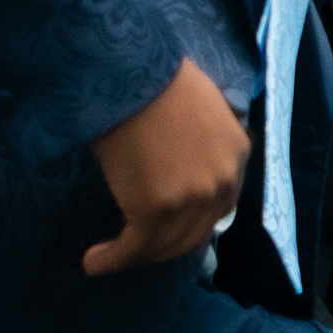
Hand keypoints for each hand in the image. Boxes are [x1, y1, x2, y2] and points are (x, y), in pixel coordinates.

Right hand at [84, 60, 249, 273]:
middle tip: (134, 247)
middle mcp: (223, 181)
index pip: (218, 204)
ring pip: (165, 245)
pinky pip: (134, 247)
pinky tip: (93, 262)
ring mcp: (193, 199)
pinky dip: (112, 260)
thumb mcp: (198, 106)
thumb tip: (173, 166)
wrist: (128, 70)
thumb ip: (201, 142)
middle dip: (163, 246)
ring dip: (135, 257)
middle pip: (195, 233)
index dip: (189, 221)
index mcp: (238, 153)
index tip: (163, 227)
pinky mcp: (157, 209)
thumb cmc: (151, 77)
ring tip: (105, 258)